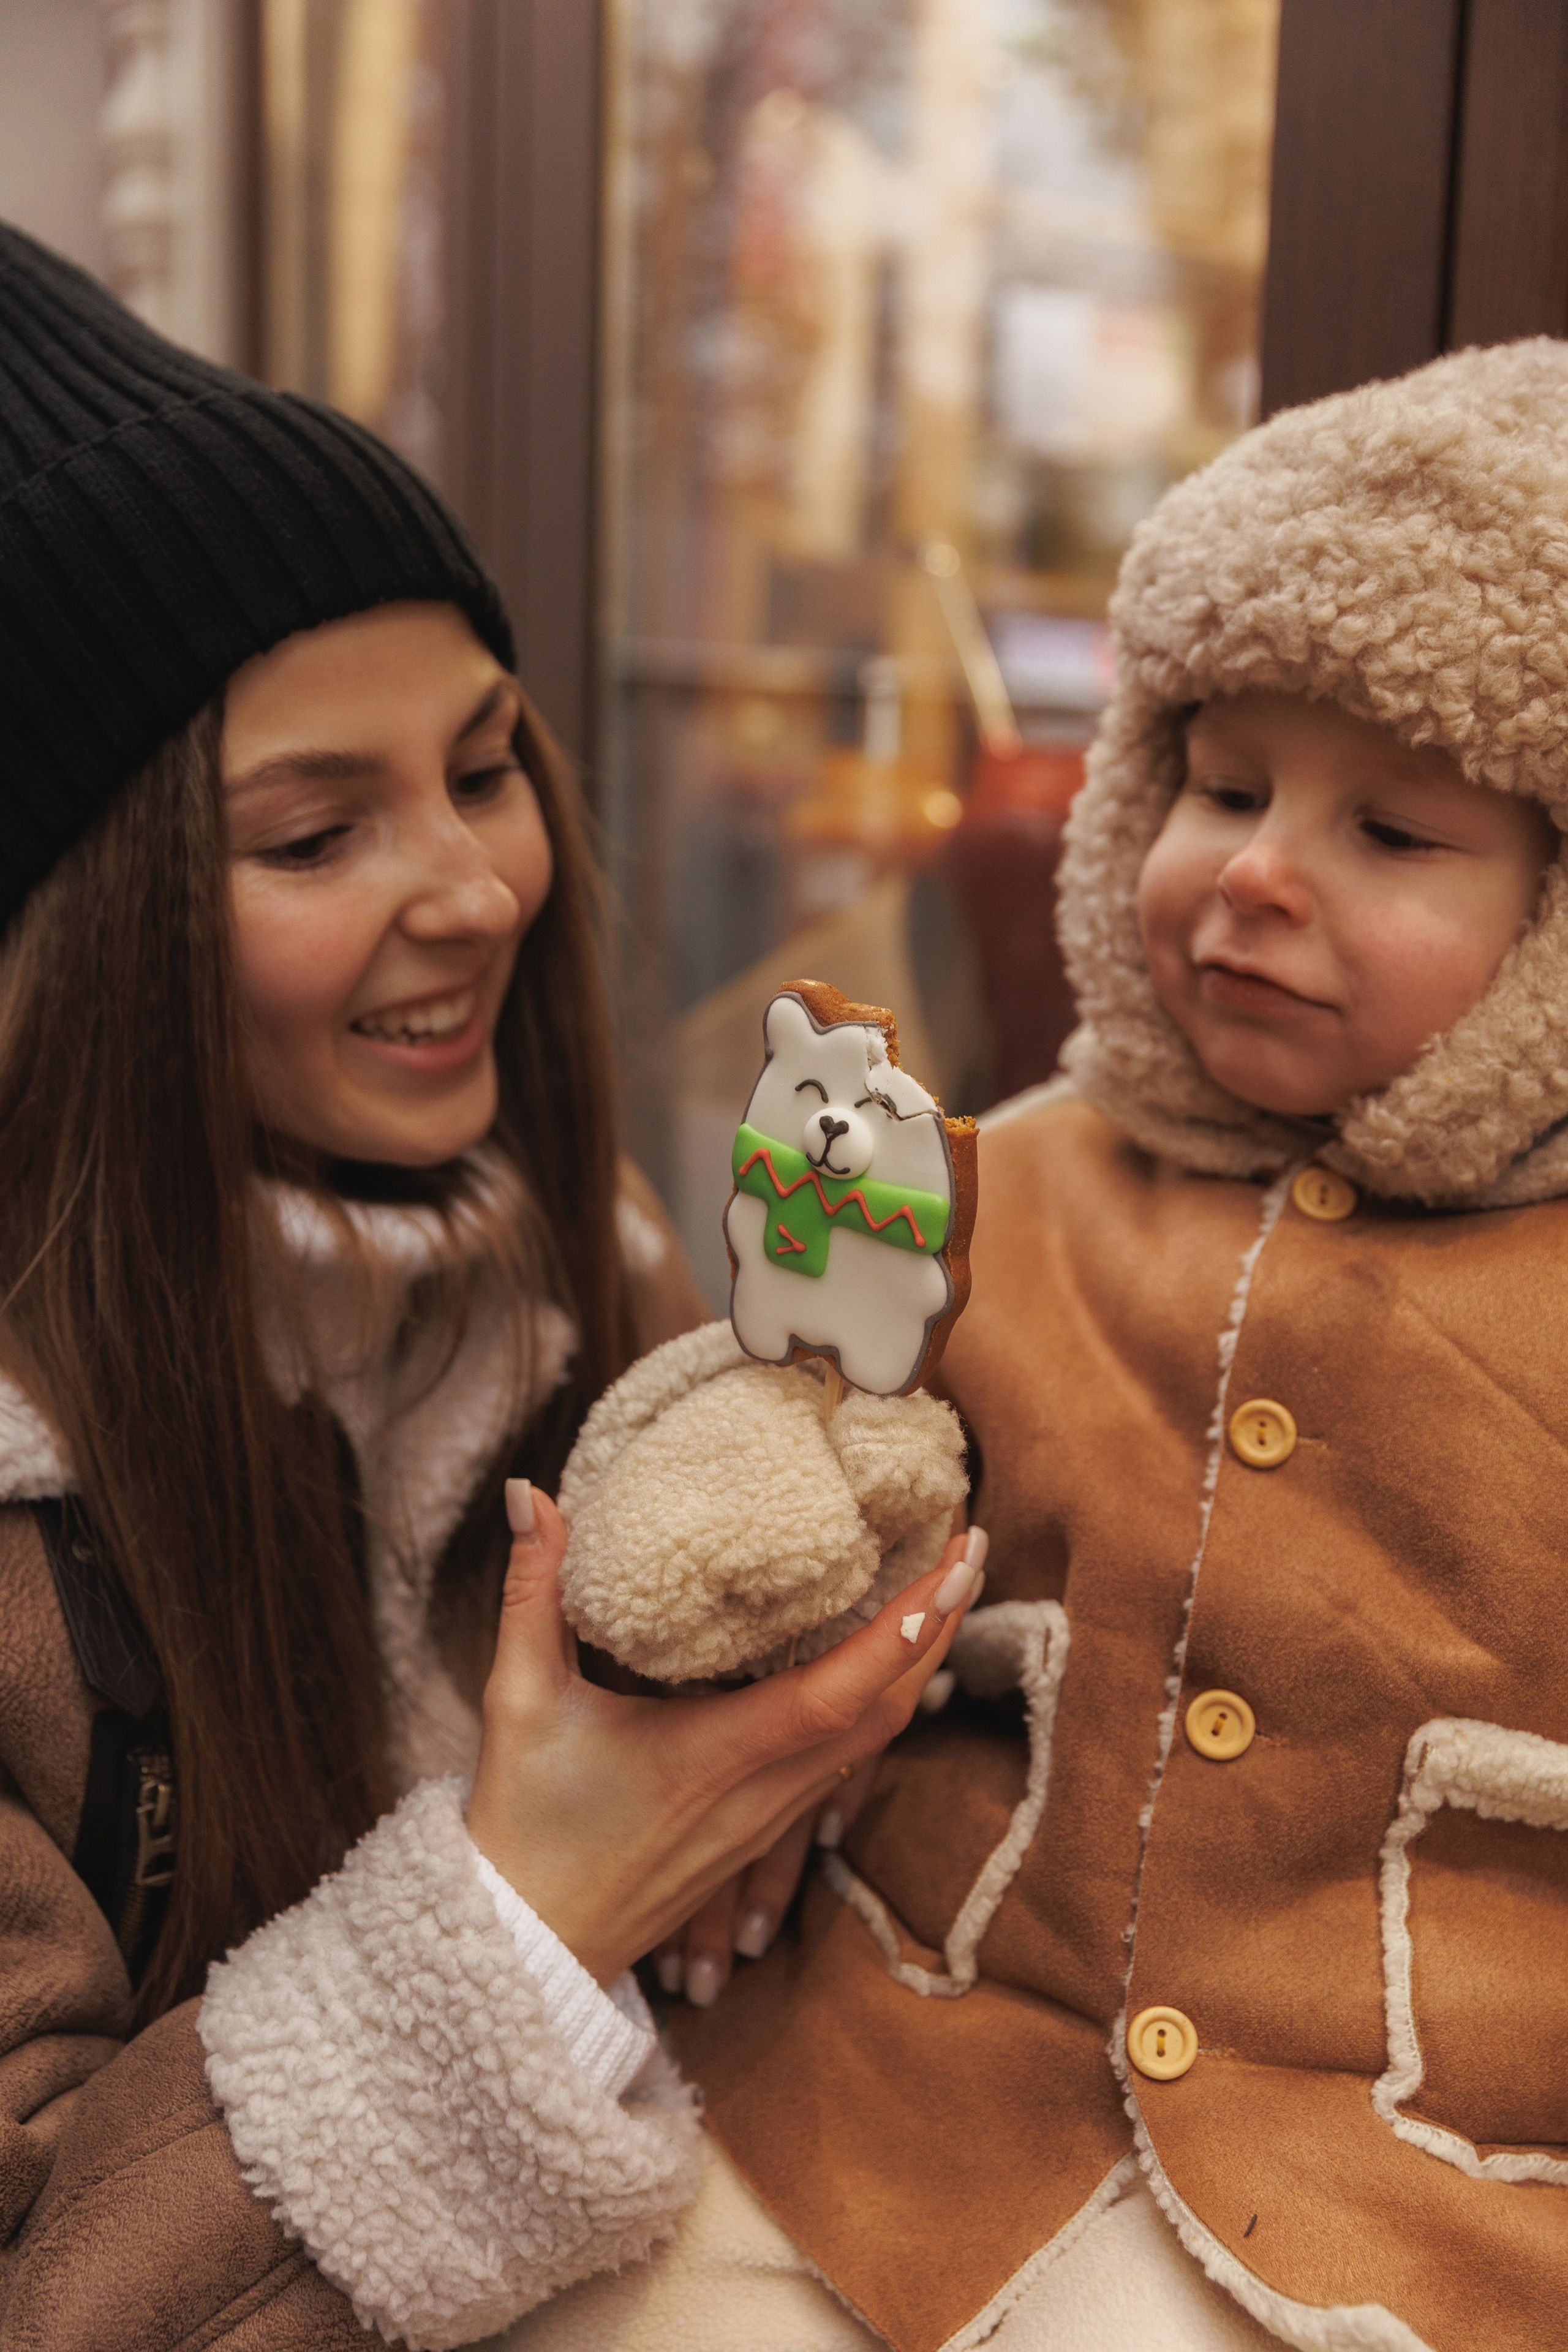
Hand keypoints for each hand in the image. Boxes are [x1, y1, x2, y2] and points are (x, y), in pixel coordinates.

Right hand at [465, 1483, 985, 1986]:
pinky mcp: (763, 1835)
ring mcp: (769, 1821)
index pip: (838, 1690)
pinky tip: (885, 1667)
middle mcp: (762, 1794)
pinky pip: (847, 1768)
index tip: (955, 1562)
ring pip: (875, 1743)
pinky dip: (881, 1707)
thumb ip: (531, 1591)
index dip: (905, 1627)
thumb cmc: (522, 1827)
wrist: (529, 1948)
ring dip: (918, 1666)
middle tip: (969, 1545)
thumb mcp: (518, 1701)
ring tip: (942, 1588)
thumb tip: (530, 1495)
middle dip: (938, 1628)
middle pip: (887, 1713)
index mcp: (715, 1757)